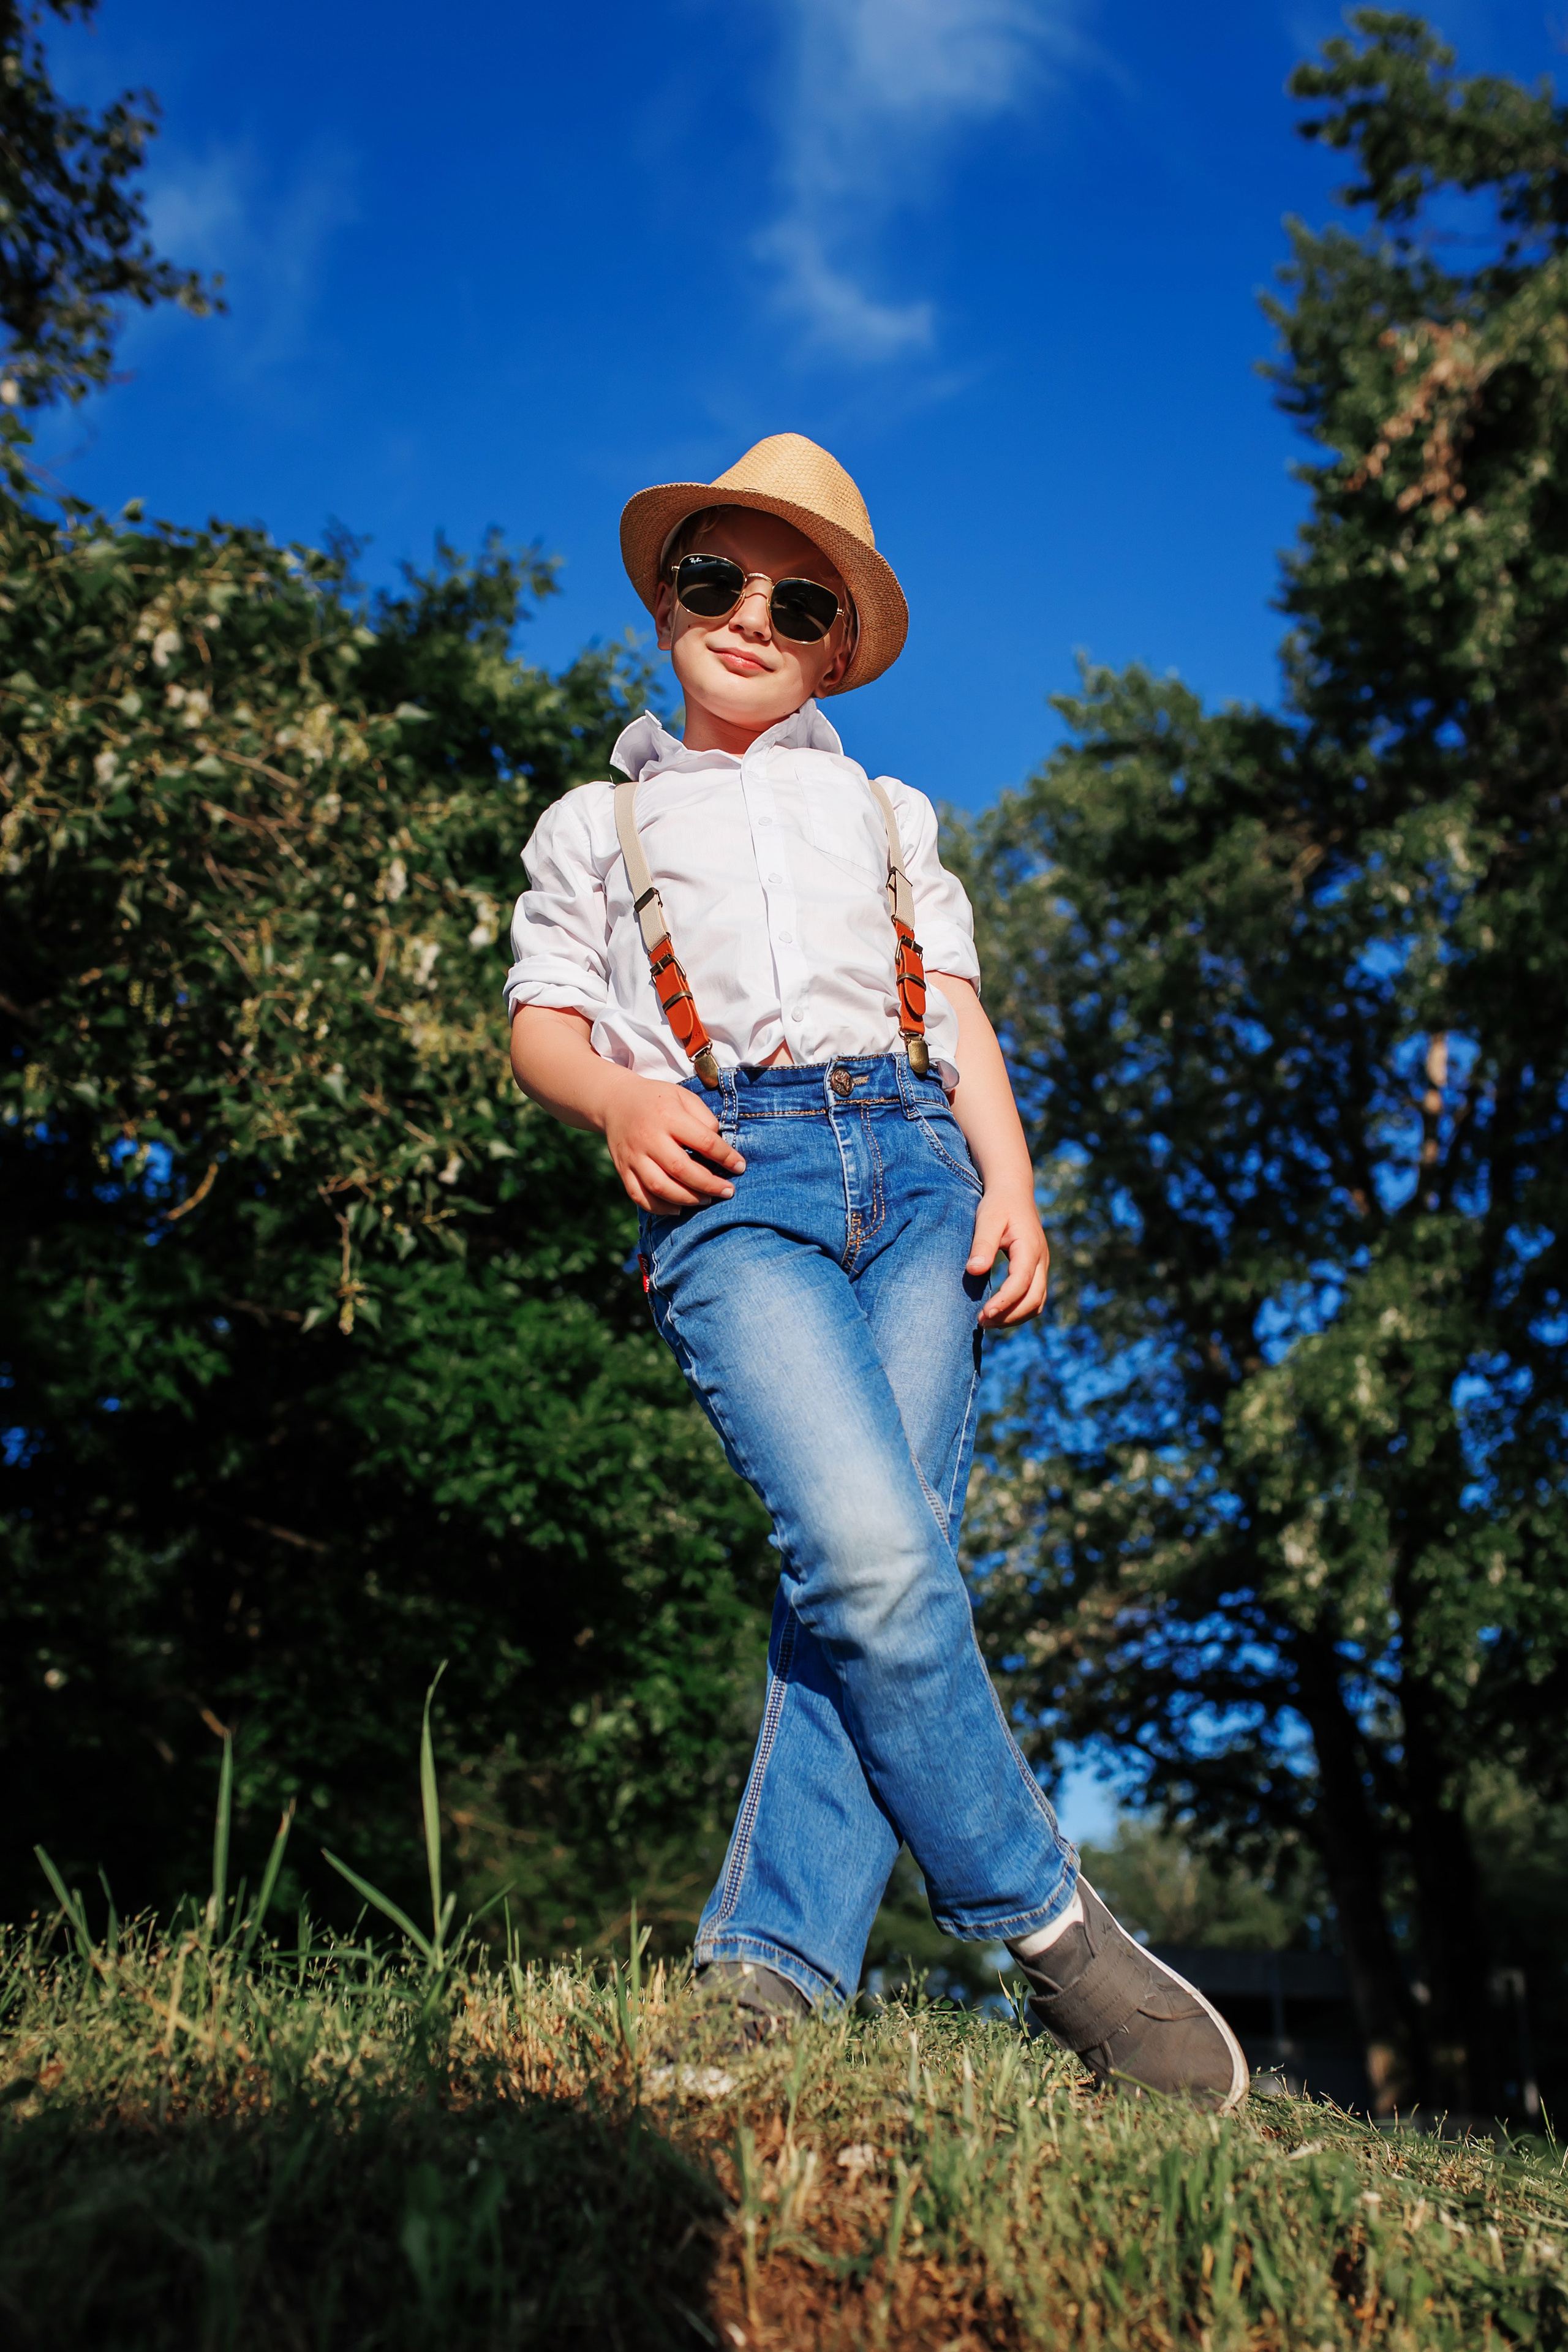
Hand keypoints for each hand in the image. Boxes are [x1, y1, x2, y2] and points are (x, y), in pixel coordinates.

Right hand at [602, 1075, 745, 1212]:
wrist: (615, 1101)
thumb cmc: (658, 1099)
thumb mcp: (684, 1097)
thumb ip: (704, 1119)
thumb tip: (721, 1147)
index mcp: (668, 1116)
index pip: (704, 1142)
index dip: (726, 1157)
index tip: (740, 1167)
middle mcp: (649, 1138)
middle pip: (681, 1169)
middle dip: (709, 1185)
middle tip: (728, 1191)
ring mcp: (633, 1156)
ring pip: (660, 1187)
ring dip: (687, 1198)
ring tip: (706, 1200)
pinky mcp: (623, 1169)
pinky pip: (640, 1196)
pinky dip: (660, 1208)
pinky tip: (678, 1208)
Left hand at [967, 1184, 1049, 1327]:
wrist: (1013, 1194)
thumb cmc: (998, 1205)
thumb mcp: (987, 1219)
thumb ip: (982, 1244)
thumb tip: (974, 1270)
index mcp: (1029, 1247)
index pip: (1021, 1282)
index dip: (1004, 1302)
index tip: (984, 1314)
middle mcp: (1041, 1260)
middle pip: (1034, 1299)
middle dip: (1009, 1315)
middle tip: (981, 1322)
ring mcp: (1041, 1266)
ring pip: (1037, 1302)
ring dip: (1015, 1317)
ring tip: (987, 1321)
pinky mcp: (1036, 1270)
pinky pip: (1034, 1298)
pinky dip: (1018, 1310)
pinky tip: (998, 1313)